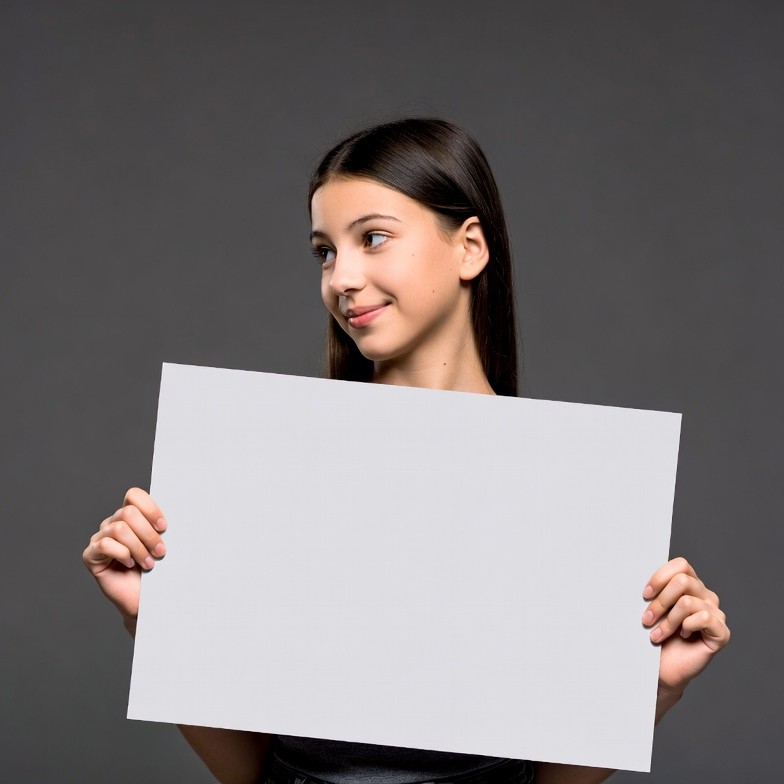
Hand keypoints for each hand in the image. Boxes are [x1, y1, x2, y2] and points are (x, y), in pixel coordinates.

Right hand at [82, 487, 166, 629]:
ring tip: (149, 563)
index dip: (149, 508)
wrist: (145, 599)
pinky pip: (105, 545)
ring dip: (139, 547)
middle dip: (148, 534)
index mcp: (130, 516)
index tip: (164, 527)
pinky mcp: (91, 555)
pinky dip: (122, 554)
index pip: (134, 496)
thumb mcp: (164, 546)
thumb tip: (185, 512)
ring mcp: (100, 538)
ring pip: (119, 529)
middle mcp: (113, 523)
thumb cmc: (157, 572)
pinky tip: (130, 565)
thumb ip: (164, 529)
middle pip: (128, 513)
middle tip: (161, 552)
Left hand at [641, 556, 729, 699]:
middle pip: (683, 581)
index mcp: (690, 584)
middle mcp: (706, 595)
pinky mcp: (721, 632)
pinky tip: (683, 636)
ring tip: (657, 635)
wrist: (662, 669)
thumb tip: (631, 572)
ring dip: (667, 620)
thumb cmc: (654, 636)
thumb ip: (651, 591)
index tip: (644, 594)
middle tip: (646, 620)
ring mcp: (716, 613)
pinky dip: (686, 627)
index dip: (660, 577)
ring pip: (688, 602)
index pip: (681, 564)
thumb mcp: (650, 609)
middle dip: (660, 602)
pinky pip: (704, 617)